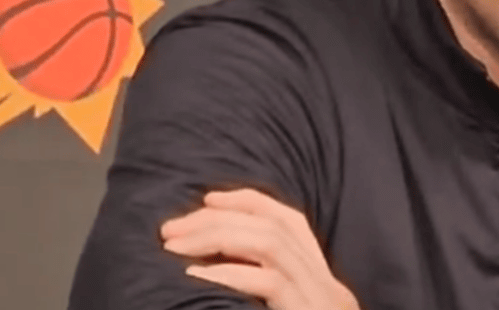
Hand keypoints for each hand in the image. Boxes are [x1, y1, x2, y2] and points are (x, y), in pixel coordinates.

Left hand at [161, 188, 358, 309]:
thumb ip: (268, 297)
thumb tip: (215, 274)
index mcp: (323, 285)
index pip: (292, 222)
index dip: (250, 202)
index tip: (208, 199)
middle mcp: (328, 287)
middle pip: (275, 228)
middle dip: (218, 220)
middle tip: (170, 229)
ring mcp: (319, 302)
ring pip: (271, 245)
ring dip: (217, 238)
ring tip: (174, 247)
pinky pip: (269, 283)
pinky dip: (229, 274)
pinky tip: (195, 277)